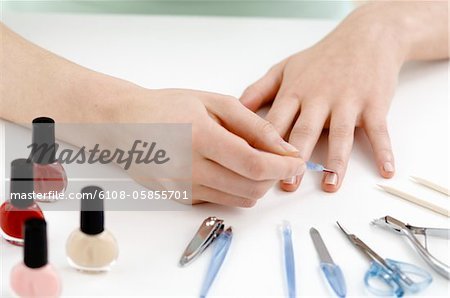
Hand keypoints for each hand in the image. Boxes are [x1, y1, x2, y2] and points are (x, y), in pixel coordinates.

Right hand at [112, 88, 305, 206]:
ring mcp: (184, 188)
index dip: (282, 167)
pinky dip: (235, 188)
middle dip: (274, 177)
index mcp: (200, 138)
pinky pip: (221, 201)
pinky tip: (227, 168)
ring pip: (239, 199)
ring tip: (252, 162)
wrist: (126, 124)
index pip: (254, 164)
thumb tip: (284, 148)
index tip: (297, 162)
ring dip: (257, 185)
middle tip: (278, 160)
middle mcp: (190, 169)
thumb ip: (253, 125)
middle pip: (251, 188)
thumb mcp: (214, 103)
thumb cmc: (168, 107)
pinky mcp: (181, 198)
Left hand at [240, 4, 406, 191]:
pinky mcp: (374, 103)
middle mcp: (319, 98)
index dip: (265, 147)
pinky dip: (384, 150)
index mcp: (295, 92)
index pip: (276, 123)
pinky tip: (385, 169)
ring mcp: (348, 101)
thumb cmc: (321, 58)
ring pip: (340, 135)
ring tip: (329, 184)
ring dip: (336, 161)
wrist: (366, 37)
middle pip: (304, 132)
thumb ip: (259, 89)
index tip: (257, 168)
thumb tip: (235, 110)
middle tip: (288, 184)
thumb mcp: (285, 68)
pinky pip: (379, 130)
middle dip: (295, 159)